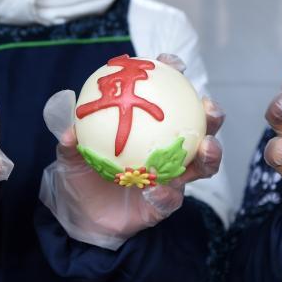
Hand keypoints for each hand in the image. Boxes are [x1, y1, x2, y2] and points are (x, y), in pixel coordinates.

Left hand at [39, 53, 223, 249]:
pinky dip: (166, 194)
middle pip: (199, 127)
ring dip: (210, 153)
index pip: (167, 95)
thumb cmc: (81, 175)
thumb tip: (69, 131)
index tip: (174, 64)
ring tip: (206, 147)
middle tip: (208, 106)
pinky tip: (156, 191)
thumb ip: (71, 143)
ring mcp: (172, 176)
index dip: (174, 76)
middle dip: (211, 114)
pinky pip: (172, 199)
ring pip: (201, 163)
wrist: (81, 217)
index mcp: (149, 126)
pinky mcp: (166, 203)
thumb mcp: (70, 157)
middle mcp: (168, 148)